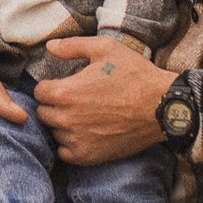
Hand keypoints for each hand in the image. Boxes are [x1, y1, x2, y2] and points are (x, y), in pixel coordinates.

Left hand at [34, 33, 171, 167]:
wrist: (163, 107)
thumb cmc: (136, 75)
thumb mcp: (106, 49)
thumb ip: (73, 46)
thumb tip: (50, 47)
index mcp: (65, 92)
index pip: (39, 92)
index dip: (51, 87)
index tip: (66, 86)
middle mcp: (66, 118)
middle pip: (43, 113)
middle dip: (54, 105)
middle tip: (75, 100)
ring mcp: (77, 140)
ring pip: (54, 132)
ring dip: (63, 124)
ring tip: (83, 116)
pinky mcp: (88, 156)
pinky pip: (65, 152)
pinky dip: (70, 144)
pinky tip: (85, 133)